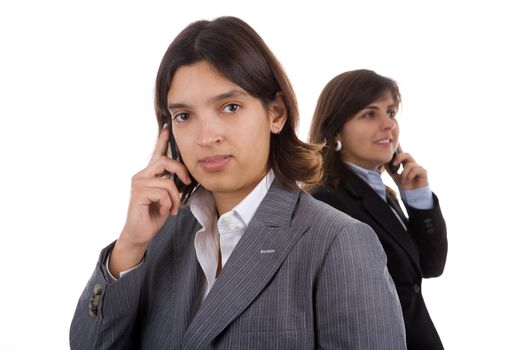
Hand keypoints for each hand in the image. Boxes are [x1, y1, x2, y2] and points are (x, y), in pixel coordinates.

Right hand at [109, 125, 191, 275]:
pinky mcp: (138, 193)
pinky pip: (163, 193)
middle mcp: (142, 175)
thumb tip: (183, 177)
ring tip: (172, 208)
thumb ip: (172, 184)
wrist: (141, 234)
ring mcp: (138, 183)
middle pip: (166, 161)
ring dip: (175, 198)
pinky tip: (164, 211)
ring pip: (168, 182)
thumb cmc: (154, 216)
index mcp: (149, 175)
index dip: (162, 139)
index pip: (157, 153)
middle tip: (187, 182)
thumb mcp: (168, 197)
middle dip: (181, 171)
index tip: (168, 126)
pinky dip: (169, 204)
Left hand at [386, 145, 428, 190]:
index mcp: (405, 163)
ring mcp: (418, 167)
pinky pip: (415, 170)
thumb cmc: (404, 184)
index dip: (399, 147)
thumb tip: (384, 162)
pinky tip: (408, 181)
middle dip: (399, 157)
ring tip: (403, 181)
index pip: (402, 154)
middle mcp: (412, 163)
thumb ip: (390, 169)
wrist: (412, 194)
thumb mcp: (394, 176)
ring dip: (404, 174)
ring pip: (410, 165)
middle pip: (406, 154)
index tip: (395, 142)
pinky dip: (409, 176)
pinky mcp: (423, 172)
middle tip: (394, 164)